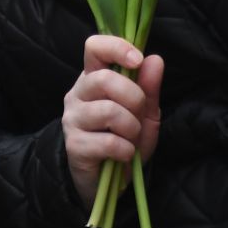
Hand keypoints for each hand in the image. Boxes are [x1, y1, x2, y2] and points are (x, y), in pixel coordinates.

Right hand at [63, 35, 163, 211]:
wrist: (106, 181)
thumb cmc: (124, 140)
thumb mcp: (144, 113)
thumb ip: (149, 87)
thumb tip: (155, 59)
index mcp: (93, 78)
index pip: (94, 47)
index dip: (116, 48)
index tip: (137, 61)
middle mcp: (78, 94)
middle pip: (104, 79)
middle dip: (134, 98)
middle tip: (139, 116)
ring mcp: (72, 119)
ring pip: (108, 111)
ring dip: (132, 128)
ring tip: (131, 139)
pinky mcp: (74, 145)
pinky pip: (109, 141)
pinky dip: (126, 150)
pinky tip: (124, 155)